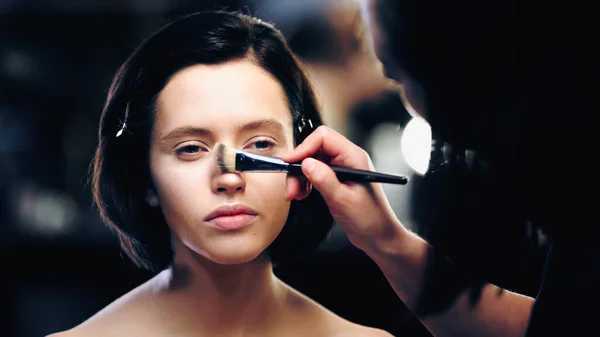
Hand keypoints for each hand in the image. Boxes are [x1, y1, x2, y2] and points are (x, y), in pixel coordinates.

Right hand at [283, 126, 405, 250]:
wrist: (378, 236)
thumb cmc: (369, 219)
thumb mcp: (342, 200)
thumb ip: (324, 179)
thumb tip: (306, 163)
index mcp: (354, 157)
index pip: (323, 137)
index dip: (304, 148)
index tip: (289, 162)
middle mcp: (348, 158)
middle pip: (315, 149)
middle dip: (299, 166)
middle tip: (291, 188)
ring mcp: (342, 168)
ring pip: (312, 162)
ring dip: (299, 177)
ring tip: (295, 195)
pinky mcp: (336, 179)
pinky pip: (315, 173)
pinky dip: (305, 182)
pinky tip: (302, 195)